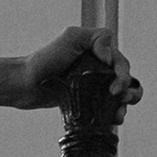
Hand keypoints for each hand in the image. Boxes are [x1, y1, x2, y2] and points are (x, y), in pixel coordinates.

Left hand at [15, 25, 136, 112]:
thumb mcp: (70, 38)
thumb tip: (111, 56)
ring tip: (118, 113)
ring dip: (125, 104)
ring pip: (120, 95)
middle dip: (129, 91)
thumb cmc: (45, 59)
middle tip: (121, 100)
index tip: (115, 88)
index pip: (121, 63)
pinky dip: (114, 113)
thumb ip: (96, 37)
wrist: (27, 84)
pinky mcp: (87, 100)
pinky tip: (112, 119)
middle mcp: (97, 67)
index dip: (123, 76)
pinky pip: (106, 107)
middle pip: (126, 80)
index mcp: (98, 52)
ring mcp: (93, 85)